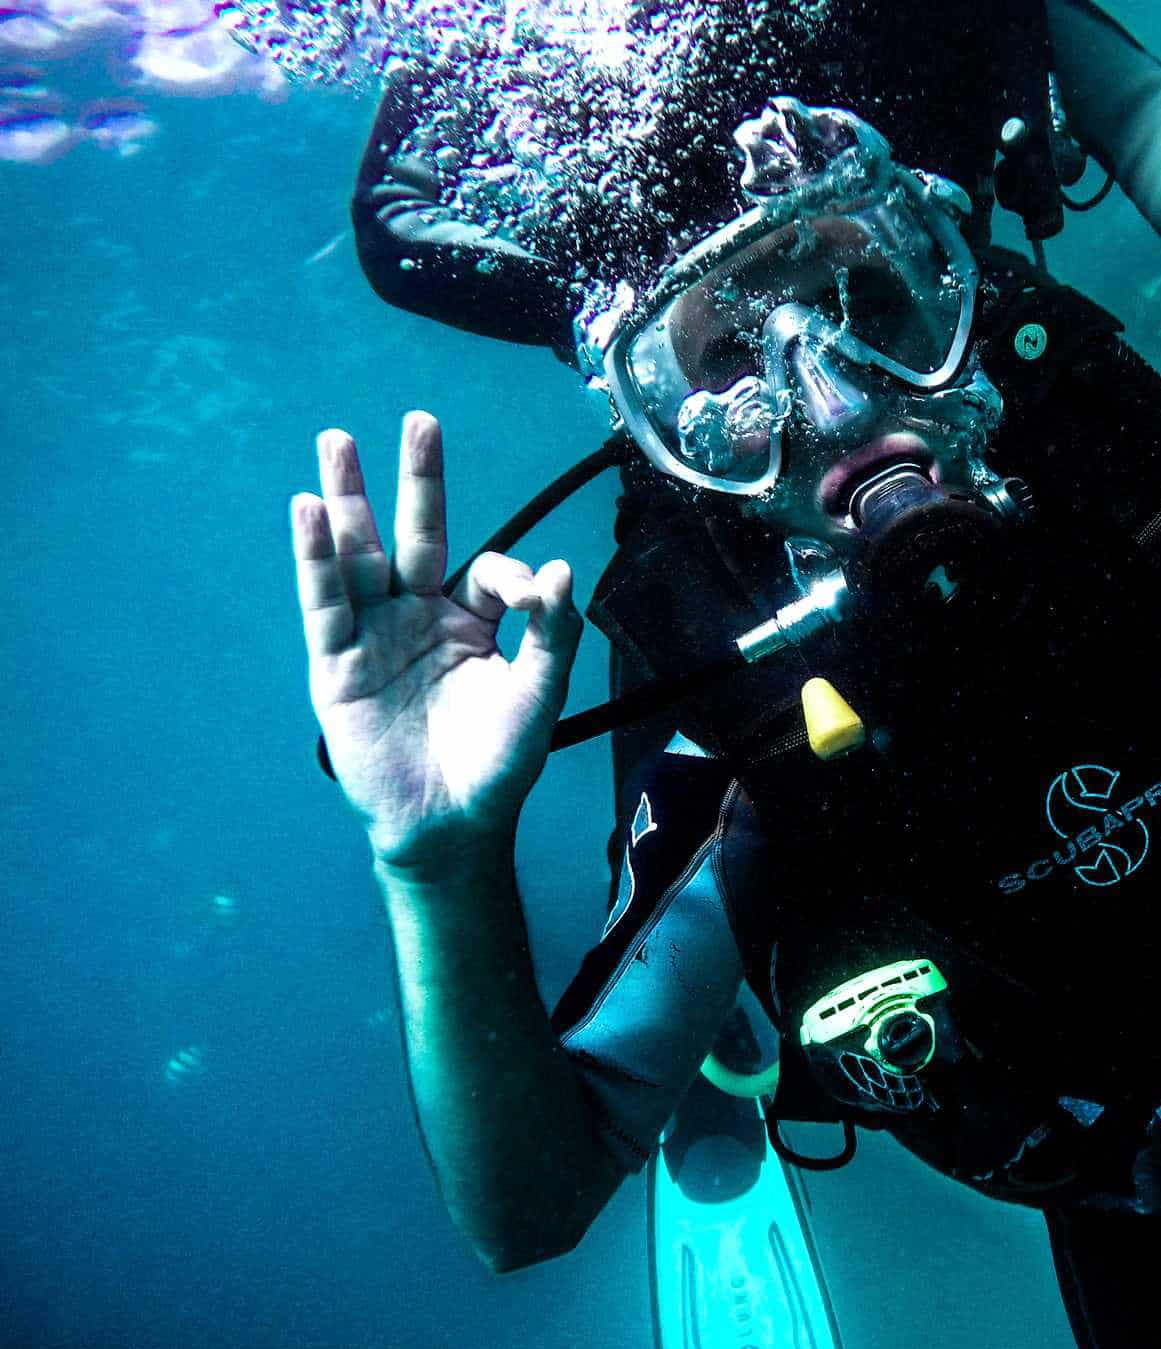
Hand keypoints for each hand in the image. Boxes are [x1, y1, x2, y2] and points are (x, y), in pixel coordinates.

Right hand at [291, 412, 583, 873]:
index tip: (528, 595)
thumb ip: (552, 631)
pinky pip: (324, 603)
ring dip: (348, 500)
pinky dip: (314, 557)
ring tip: (336, 442)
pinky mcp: (336, 664)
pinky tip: (308, 512)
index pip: (486, 570)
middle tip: (420, 420)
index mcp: (471, 624)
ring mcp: (375, 636)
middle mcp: (419, 619)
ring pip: (359, 556)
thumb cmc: (499, 765)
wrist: (451, 826)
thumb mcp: (538, 695)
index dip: (508, 575)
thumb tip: (563, 566)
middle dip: (418, 479)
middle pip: (417, 535)